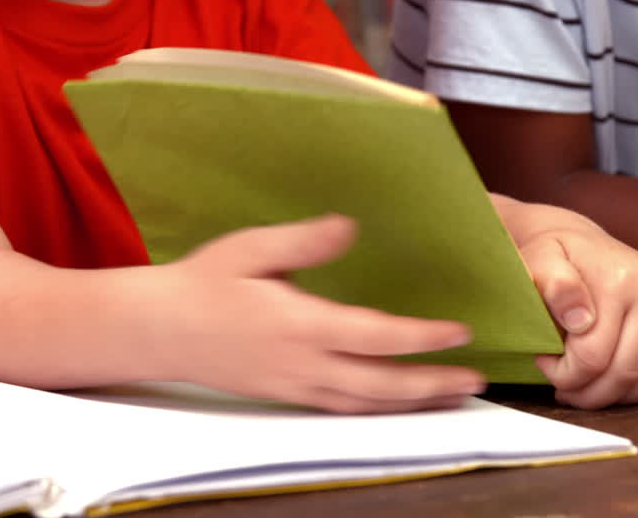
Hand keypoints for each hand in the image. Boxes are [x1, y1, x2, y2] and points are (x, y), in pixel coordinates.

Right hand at [155, 215, 485, 413]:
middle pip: (380, 386)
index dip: (421, 338)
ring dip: (414, 403)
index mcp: (298, 324)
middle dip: (432, 386)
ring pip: (366, 406)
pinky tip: (403, 403)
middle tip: (477, 381)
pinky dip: (381, 410)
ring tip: (455, 395)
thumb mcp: (251, 248)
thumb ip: (304, 241)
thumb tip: (350, 227)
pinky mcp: (288, 396)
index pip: (374, 336)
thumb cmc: (205, 282)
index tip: (460, 332)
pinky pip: (344, 410)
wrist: (159, 330)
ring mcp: (295, 386)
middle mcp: (302, 364)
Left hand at [493, 196, 637, 408]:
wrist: (583, 241)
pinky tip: (622, 382)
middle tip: (567, 389)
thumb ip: (552, 285)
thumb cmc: (557, 256)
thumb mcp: (539, 260)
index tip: (546, 364)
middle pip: (628, 371)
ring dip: (622, 396)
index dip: (566, 375)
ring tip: (592, 388)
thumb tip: (579, 318)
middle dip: (592, 394)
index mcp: (618, 279)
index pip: (595, 356)